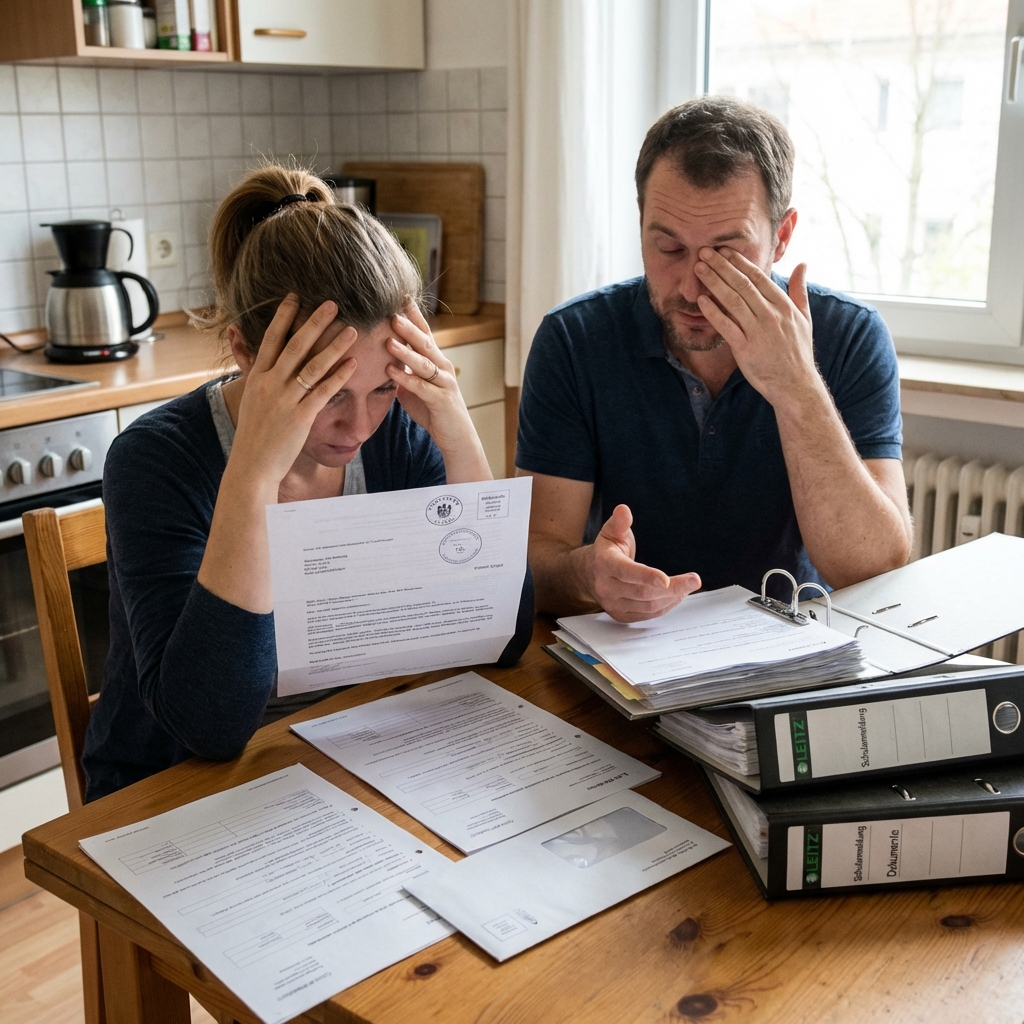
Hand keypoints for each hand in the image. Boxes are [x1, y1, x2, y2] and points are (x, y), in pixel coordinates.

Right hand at [231, 295, 356, 487]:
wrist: (252, 465)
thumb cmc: (255, 434)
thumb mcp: (250, 400)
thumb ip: (254, 374)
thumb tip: (251, 355)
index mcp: (257, 378)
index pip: (271, 340)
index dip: (283, 317)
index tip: (295, 297)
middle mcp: (270, 384)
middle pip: (294, 346)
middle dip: (313, 322)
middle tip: (331, 303)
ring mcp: (285, 400)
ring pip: (312, 366)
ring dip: (334, 346)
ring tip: (352, 329)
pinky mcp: (300, 417)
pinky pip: (323, 391)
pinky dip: (338, 376)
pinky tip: (353, 363)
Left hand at [386, 304, 487, 468]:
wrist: (457, 437)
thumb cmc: (435, 411)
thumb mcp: (416, 388)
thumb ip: (404, 371)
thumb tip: (383, 358)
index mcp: (437, 361)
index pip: (424, 332)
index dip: (413, 315)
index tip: (399, 298)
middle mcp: (443, 367)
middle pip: (425, 342)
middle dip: (408, 327)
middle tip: (391, 312)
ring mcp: (445, 383)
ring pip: (424, 362)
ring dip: (405, 350)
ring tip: (388, 339)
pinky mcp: (442, 401)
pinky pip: (422, 386)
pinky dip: (406, 378)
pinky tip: (390, 371)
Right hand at [588, 505, 700, 621]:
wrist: (589, 575)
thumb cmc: (607, 551)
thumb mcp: (611, 532)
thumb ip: (620, 522)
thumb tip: (624, 510)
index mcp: (604, 564)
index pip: (626, 572)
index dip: (647, 576)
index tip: (666, 580)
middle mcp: (605, 587)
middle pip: (643, 593)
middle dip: (673, 588)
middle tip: (694, 580)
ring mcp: (612, 604)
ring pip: (648, 606)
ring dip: (672, 598)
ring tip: (688, 586)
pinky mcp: (621, 615)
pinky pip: (648, 615)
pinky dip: (666, 606)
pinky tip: (677, 596)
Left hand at [694, 248, 819, 407]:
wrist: (795, 385)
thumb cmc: (798, 352)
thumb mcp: (804, 318)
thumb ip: (800, 290)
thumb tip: (803, 264)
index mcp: (784, 306)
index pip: (758, 277)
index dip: (739, 262)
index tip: (724, 250)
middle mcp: (771, 315)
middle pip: (742, 284)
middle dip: (722, 266)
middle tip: (704, 251)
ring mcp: (758, 332)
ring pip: (733, 301)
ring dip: (714, 282)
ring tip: (699, 269)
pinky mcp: (745, 350)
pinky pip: (726, 327)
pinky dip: (713, 312)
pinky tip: (700, 300)